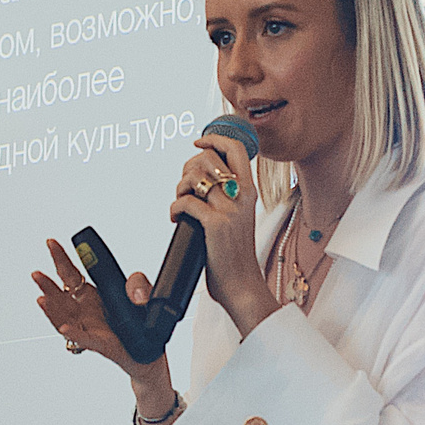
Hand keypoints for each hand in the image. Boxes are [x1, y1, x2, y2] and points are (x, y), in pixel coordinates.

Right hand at [32, 238, 157, 378]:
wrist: (148, 351)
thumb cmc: (139, 324)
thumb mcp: (142, 295)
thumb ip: (139, 285)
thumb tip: (134, 290)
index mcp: (91, 295)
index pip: (70, 274)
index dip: (60, 258)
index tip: (51, 243)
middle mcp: (85, 311)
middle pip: (61, 296)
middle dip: (47, 285)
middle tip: (36, 274)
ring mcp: (89, 327)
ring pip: (64, 318)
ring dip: (51, 309)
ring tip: (42, 299)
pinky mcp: (99, 344)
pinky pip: (83, 339)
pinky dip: (73, 333)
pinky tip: (65, 327)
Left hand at [171, 129, 278, 338]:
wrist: (241, 284)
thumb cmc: (233, 252)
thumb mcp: (237, 216)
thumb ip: (226, 195)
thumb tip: (200, 175)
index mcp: (249, 190)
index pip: (236, 148)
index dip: (213, 139)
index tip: (198, 144)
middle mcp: (242, 195)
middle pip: (209, 158)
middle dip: (188, 167)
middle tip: (184, 187)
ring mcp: (230, 210)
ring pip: (196, 178)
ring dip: (179, 188)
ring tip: (180, 203)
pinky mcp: (216, 225)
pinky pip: (186, 202)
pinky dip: (175, 208)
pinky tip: (177, 220)